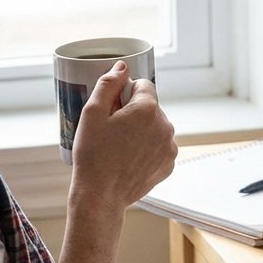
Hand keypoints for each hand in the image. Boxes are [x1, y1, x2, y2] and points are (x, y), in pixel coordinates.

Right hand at [70, 62, 176, 210]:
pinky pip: (159, 146)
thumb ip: (108, 84)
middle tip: (112, 130)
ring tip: (120, 147)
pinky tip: (129, 158)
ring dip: (142, 130)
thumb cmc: (93, 155)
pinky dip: (147, 148)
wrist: (101, 196)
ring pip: (156, 126)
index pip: (143, 85)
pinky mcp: (169, 164)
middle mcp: (166, 125)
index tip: (112, 108)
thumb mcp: (92, 113)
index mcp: (148, 109)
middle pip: (150, 107)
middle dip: (134, 112)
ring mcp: (170, 147)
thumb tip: (122, 66)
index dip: (125, 93)